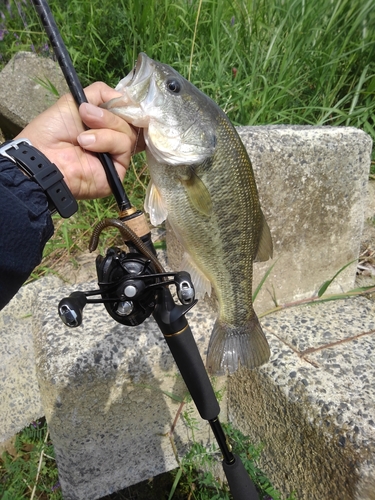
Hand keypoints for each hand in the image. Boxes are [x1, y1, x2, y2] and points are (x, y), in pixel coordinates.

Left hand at [15, 82, 143, 199]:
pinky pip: (124, 147)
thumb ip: (101, 93)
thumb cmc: (53, 130)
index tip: (116, 100)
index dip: (124, 105)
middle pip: (129, 122)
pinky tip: (87, 144)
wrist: (44, 155)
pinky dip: (107, 141)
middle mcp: (112, 140)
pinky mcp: (118, 170)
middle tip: (86, 114)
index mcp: (104, 124)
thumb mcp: (76, 100)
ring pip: (128, 133)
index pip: (127, 112)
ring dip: (105, 127)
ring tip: (82, 136)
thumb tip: (125, 96)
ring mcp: (115, 156)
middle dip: (108, 115)